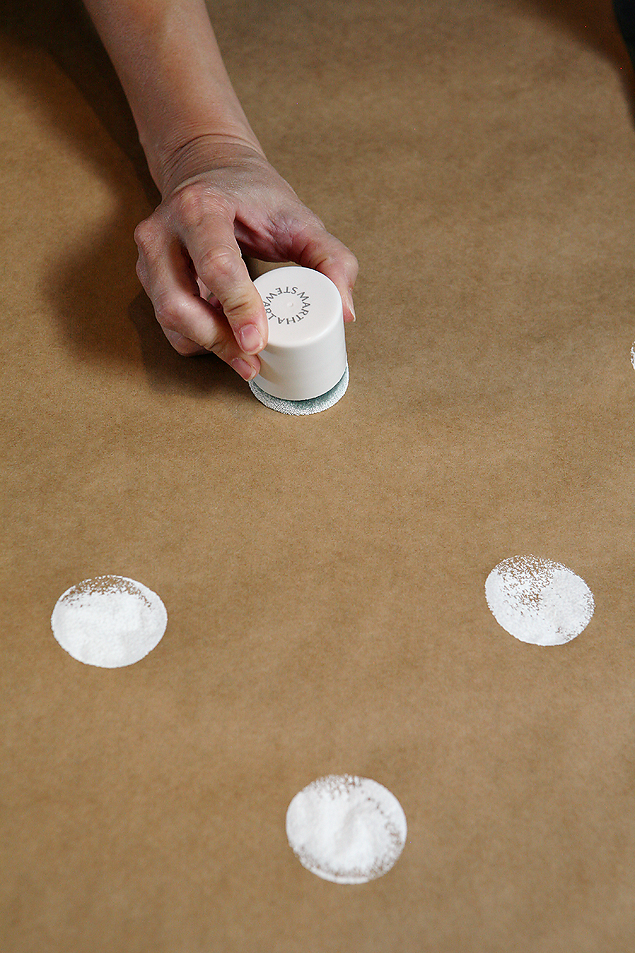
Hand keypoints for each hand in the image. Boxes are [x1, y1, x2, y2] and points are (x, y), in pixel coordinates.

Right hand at [134, 136, 357, 380]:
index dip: (238, 308)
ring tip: (246, 357)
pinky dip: (196, 340)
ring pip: (168, 319)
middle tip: (254, 362)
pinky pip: (167, 324)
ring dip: (207, 346)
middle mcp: (163, 231)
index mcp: (201, 208)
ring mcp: (148, 256)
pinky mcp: (147, 277)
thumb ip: (332, 260)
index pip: (217, 265)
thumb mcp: (300, 218)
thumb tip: (344, 312)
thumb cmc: (255, 197)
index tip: (257, 342)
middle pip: (178, 303)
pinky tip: (224, 339)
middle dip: (217, 340)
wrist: (209, 169)